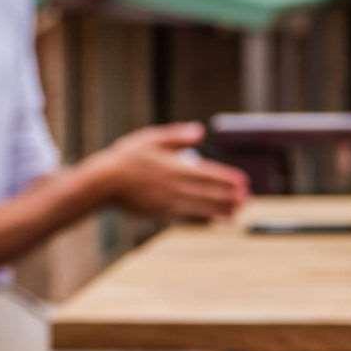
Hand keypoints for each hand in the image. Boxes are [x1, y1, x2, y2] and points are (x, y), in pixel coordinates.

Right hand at [97, 121, 248, 221]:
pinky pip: (187, 217)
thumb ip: (177, 137)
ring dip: (220, 210)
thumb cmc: (126, 158)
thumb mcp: (151, 139)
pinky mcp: (160, 213)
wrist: (103, 184)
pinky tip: (213, 219)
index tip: (243, 182)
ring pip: (201, 208)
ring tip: (236, 212)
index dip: (227, 179)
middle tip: (247, 199)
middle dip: (229, 197)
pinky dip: (203, 218)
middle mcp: (174, 186)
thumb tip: (200, 131)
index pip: (208, 174)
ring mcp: (168, 202)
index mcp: (175, 167)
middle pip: (208, 193)